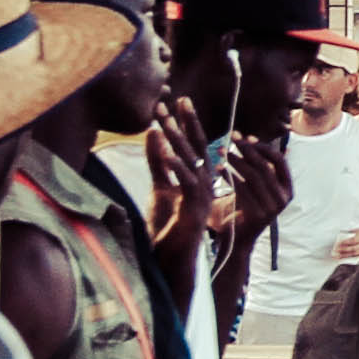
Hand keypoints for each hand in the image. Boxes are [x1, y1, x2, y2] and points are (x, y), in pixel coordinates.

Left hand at [146, 95, 212, 251]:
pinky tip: (165, 153)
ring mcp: (202, 197)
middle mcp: (204, 184)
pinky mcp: (194, 210)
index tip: (174, 100)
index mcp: (198, 177)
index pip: (193, 143)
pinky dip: (176, 168)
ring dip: (177, 140)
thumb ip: (157, 162)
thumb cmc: (168, 225)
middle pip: (198, 146)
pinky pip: (186, 184)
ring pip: (192, 162)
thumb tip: (153, 133)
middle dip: (186, 122)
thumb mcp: (159, 186)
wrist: (173, 259)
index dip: (185, 121)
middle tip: (178, 99)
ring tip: (164, 121)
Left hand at [220, 133, 288, 245]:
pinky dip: (229, 176)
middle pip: (265, 166)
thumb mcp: (253, 185)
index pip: (279, 160)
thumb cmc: (243, 208)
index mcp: (287, 189)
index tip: (246, 138)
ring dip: (236, 160)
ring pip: (253, 176)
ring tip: (222, 151)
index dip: (262, 147)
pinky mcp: (259, 215)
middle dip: (246, 150)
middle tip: (231, 139)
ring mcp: (273, 208)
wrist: (238, 239)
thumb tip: (250, 137)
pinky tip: (218, 168)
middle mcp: (284, 198)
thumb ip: (256, 165)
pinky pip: (243, 189)